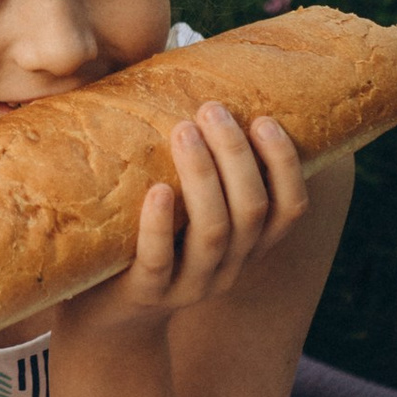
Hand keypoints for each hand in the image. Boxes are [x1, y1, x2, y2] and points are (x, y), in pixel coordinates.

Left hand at [60, 107, 307, 341]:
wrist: (107, 321)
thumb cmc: (148, 244)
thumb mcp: (186, 214)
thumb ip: (200, 167)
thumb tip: (186, 75)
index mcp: (248, 246)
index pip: (290, 209)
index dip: (285, 165)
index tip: (265, 119)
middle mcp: (229, 267)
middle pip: (252, 212)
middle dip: (237, 156)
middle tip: (211, 109)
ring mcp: (190, 285)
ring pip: (214, 232)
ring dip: (203, 177)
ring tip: (183, 131)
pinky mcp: (146, 295)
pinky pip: (159, 261)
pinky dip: (159, 224)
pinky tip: (157, 190)